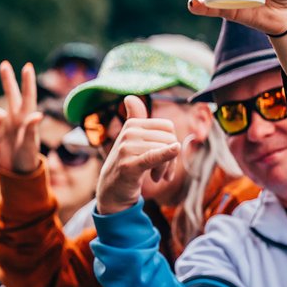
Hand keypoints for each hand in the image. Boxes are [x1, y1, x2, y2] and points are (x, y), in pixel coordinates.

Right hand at [0, 60, 41, 174]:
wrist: (18, 170)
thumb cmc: (28, 156)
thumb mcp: (30, 143)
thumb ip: (32, 129)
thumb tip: (38, 114)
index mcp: (27, 117)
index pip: (28, 96)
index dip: (27, 82)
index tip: (27, 66)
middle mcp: (15, 117)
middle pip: (11, 95)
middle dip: (7, 80)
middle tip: (4, 64)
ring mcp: (4, 125)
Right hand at [94, 96, 179, 213]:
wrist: (111, 190)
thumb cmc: (128, 162)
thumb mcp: (133, 139)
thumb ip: (135, 118)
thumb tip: (130, 97)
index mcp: (132, 124)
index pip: (168, 127)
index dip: (172, 142)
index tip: (165, 157)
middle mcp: (128, 133)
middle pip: (169, 139)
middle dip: (171, 158)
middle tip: (162, 172)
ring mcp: (126, 149)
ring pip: (166, 151)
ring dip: (166, 169)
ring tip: (157, 177)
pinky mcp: (129, 165)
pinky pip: (153, 156)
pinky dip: (166, 154)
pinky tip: (174, 149)